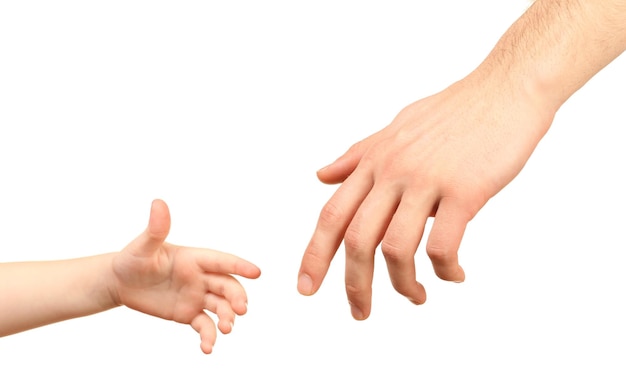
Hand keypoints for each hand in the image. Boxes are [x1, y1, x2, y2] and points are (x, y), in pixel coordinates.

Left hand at [111, 199, 260, 353]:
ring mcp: (196, 295)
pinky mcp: (188, 313)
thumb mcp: (142, 246)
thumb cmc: (131, 259)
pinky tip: (208, 348)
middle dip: (237, 298)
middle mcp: (200, 277)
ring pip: (221, 307)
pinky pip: (204, 325)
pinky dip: (209, 337)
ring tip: (226, 330)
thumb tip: (158, 203)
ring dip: (228, 318)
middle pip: (227, 286)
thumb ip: (156, 229)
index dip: (239, 265)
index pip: (221, 261)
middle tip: (241, 311)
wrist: (120, 284)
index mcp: (194, 259)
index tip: (257, 273)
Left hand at [298, 73, 554, 319]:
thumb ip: (357, 156)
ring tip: (415, 297)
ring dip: (402, 285)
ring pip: (396, 249)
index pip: (332, 214)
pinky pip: (443, 246)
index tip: (305, 287)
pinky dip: (444, 270)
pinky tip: (454, 275)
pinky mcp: (464, 191)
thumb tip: (322, 176)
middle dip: (353, 284)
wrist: (506, 88)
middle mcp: (393, 171)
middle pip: (356, 239)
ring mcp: (426, 180)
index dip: (314, 254)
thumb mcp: (394, 128)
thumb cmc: (454, 111)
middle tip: (359, 313)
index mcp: (375, 161)